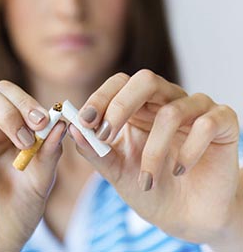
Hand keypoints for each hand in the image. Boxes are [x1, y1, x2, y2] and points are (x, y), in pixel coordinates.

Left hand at [69, 70, 239, 243]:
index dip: (101, 98)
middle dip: (121, 106)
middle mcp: (167, 101)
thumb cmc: (150, 188)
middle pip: (145, 80)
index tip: (85, 122)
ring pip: (172, 111)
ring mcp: (197, 109)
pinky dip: (189, 151)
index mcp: (140, 107)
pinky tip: (179, 170)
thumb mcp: (116, 171)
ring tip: (146, 180)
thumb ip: (95, 151)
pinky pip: (206, 125)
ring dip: (153, 151)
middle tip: (106, 133)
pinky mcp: (223, 123)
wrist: (187, 215)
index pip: (119, 84)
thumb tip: (73, 130)